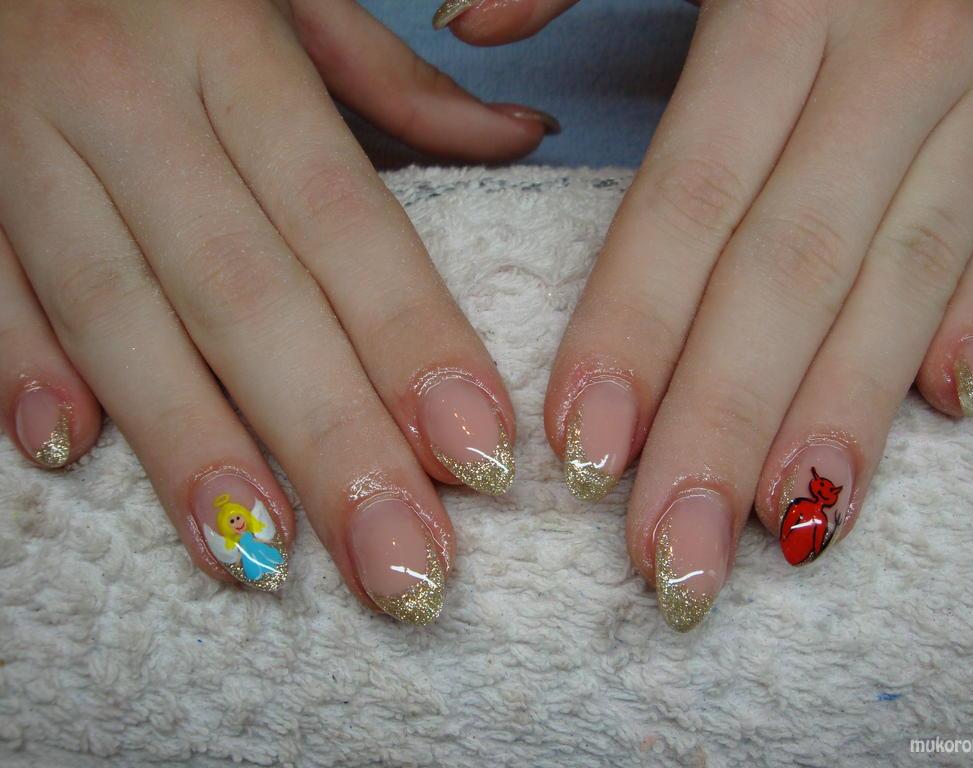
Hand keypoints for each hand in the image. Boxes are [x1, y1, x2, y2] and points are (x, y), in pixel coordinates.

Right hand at [0, 0, 551, 621]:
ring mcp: (23, 140)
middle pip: (243, 292)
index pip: (343, 216)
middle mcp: (129, 97)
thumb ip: (401, 80)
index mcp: (230, 43)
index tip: (477, 451)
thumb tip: (524, 133)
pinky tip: (67, 454)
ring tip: (260, 558)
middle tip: (400, 563)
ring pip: (115, 310)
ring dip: (190, 442)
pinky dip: (20, 365)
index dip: (411, 338)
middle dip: (327, 437)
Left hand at [442, 0, 972, 628]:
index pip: (691, 199)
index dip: (634, 330)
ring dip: (844, 417)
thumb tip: (464, 23)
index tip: (583, 452)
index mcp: (786, 0)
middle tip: (670, 559)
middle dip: (724, 427)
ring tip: (784, 533)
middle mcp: (895, 59)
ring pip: (905, 282)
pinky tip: (942, 410)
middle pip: (792, 274)